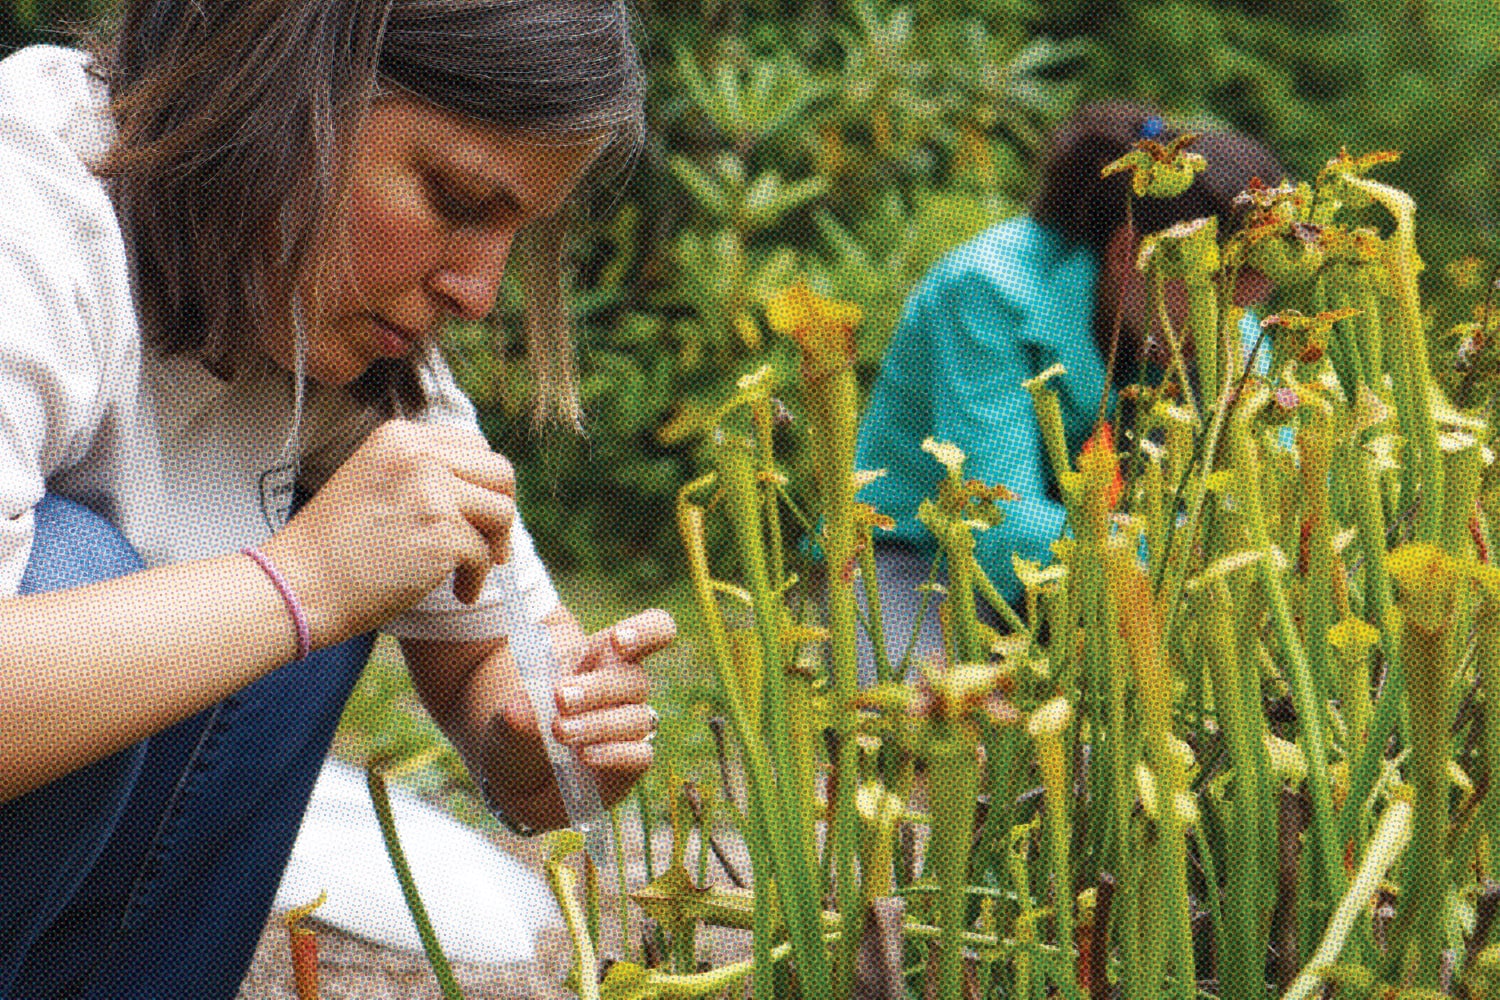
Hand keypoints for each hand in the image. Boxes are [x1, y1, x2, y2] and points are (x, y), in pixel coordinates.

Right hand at [261, 418, 515, 648]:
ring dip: (493, 547)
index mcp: (399, 437)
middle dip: (500, 511)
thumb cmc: (333, 547)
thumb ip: (420, 474)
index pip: (474, 446)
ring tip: (468, 571)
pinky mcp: (441, 532)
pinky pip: (484, 555)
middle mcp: (418, 454)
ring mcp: (431, 490)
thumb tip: (482, 490)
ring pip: (502, 511)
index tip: (476, 514)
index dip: (483, 484)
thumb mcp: (374, 483)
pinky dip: (476, 579)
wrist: (298, 586)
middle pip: (500, 472)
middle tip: (489, 544)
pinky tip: (458, 593)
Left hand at [481, 607, 675, 829]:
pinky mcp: (631, 763)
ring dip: (597, 723)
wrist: (520, 780)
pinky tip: (586, 756)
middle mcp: (624, 688)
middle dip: (596, 688)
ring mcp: (631, 726)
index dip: (645, 632)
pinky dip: (613, 754)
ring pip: (635, 718)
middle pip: (633, 679)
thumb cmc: (524, 730)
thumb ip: (518, 711)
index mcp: (603, 655)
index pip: (652, 631)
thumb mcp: (511, 714)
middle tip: (559, 697)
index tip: (619, 641)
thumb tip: (519, 710)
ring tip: (560, 731)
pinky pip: (640, 756)